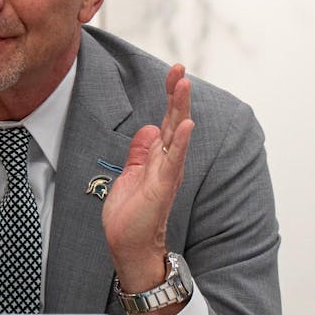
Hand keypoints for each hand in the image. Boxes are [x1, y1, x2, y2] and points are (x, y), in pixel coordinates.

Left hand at [102, 65, 193, 314]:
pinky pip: (173, 161)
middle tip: (180, 69)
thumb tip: (148, 129)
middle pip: (174, 121)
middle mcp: (167, 162)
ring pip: (176, 135)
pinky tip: (185, 124)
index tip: (174, 72)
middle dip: (177, 94)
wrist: (129, 246)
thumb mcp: (130, 174)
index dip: (170, 96)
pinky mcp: (162, 187)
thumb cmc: (131, 215)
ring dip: (180, 109)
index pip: (166, 120)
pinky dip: (180, 142)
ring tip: (184, 85)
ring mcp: (166, 173)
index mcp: (158, 157)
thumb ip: (140, 152)